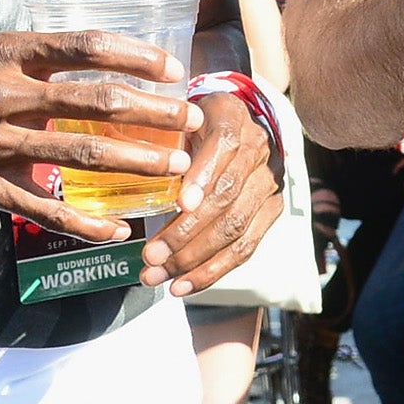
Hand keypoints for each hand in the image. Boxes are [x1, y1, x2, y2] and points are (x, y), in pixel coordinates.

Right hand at [0, 31, 197, 243]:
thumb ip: (36, 59)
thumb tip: (98, 63)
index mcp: (8, 52)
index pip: (88, 46)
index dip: (138, 56)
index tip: (174, 68)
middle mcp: (3, 93)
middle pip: (97, 101)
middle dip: (154, 113)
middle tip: (191, 121)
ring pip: (80, 154)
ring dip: (136, 162)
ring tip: (175, 169)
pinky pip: (42, 208)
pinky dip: (84, 222)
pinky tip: (117, 230)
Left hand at [143, 91, 284, 294]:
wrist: (238, 122)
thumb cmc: (194, 123)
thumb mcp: (177, 118)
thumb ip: (163, 142)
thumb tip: (131, 174)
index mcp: (232, 118)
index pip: (224, 149)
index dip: (202, 178)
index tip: (179, 204)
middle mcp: (258, 150)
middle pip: (227, 199)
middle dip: (186, 233)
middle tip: (150, 256)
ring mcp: (269, 183)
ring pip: (236, 229)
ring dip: (195, 260)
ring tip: (159, 276)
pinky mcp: (272, 210)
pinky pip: (246, 247)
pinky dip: (213, 271)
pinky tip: (183, 285)